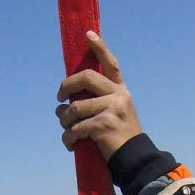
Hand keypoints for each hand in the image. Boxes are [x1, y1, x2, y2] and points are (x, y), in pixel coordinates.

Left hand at [55, 32, 142, 158]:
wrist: (134, 160)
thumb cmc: (119, 138)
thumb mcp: (114, 114)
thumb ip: (97, 101)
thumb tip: (67, 98)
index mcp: (121, 90)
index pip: (111, 63)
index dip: (99, 47)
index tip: (88, 34)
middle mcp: (119, 96)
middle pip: (86, 77)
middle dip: (67, 86)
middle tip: (60, 97)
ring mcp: (113, 109)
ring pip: (76, 107)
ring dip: (64, 120)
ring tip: (66, 128)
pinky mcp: (104, 125)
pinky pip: (76, 127)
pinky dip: (68, 137)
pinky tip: (70, 144)